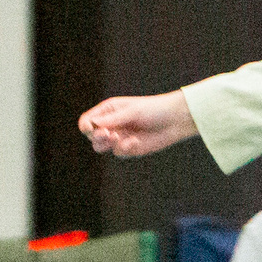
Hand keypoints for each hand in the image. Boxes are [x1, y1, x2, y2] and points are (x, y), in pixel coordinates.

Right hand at [78, 91, 195, 157]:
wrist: (175, 120)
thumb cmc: (154, 109)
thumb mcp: (132, 112)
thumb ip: (113, 119)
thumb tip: (93, 125)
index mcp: (108, 111)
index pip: (87, 121)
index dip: (86, 126)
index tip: (91, 128)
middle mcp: (111, 124)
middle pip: (91, 135)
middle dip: (96, 136)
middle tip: (108, 134)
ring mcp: (119, 137)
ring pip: (100, 146)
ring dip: (105, 144)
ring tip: (117, 138)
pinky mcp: (129, 148)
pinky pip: (118, 152)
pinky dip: (124, 148)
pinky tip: (135, 141)